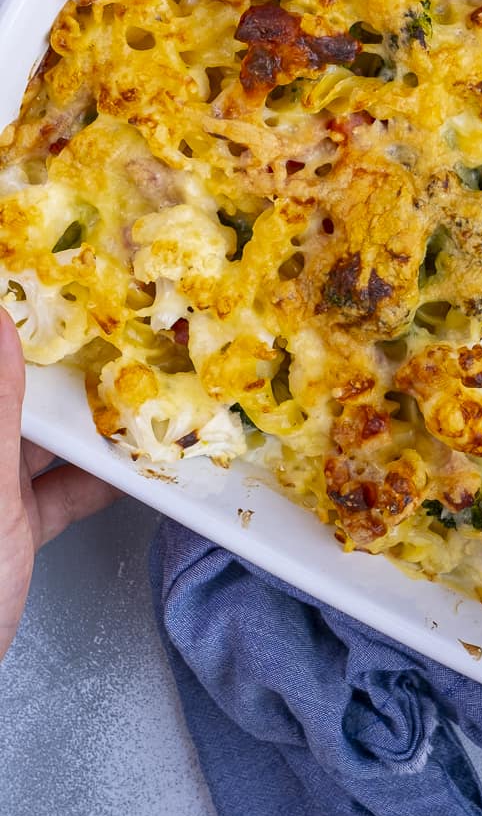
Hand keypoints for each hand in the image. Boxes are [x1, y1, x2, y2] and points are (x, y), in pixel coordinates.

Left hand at [0, 304, 117, 659]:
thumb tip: (0, 322)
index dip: (18, 323)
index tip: (54, 282)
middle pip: (17, 401)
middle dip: (62, 369)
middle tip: (111, 330)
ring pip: (40, 443)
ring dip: (87, 425)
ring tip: (134, 392)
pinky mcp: (9, 533)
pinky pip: (56, 491)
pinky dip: (93, 480)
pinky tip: (128, 465)